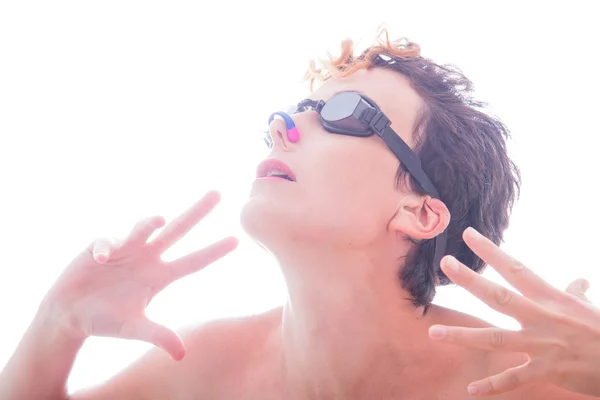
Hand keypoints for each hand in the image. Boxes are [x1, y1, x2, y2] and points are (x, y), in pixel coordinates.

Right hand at [41, 191, 237, 360]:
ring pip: (144, 227)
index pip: (193, 261)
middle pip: (178, 230)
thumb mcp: (133, 328)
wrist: (70, 314)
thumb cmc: (105, 321)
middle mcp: (148, 257)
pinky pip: (107, 241)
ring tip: (157, 221)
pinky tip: (101, 258)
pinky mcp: (100, 247)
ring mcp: (126, 249)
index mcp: (160, 276)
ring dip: (149, 223)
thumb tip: (182, 354)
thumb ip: (157, 335)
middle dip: (198, 212)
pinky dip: (106, 247)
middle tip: (218, 193)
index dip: (214, 252)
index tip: (237, 240)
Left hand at [428, 227, 599, 396]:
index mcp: (551, 299)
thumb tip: (578, 280)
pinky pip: (514, 379)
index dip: (492, 252)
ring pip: (496, 339)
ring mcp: (543, 345)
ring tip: (434, 332)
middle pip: (499, 296)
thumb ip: (575, 295)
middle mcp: (542, 318)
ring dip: (463, 337)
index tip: (468, 235)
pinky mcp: (548, 371)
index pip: (516, 269)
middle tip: (445, 263)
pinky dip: (492, 386)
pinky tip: (471, 389)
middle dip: (471, 280)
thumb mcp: (590, 309)